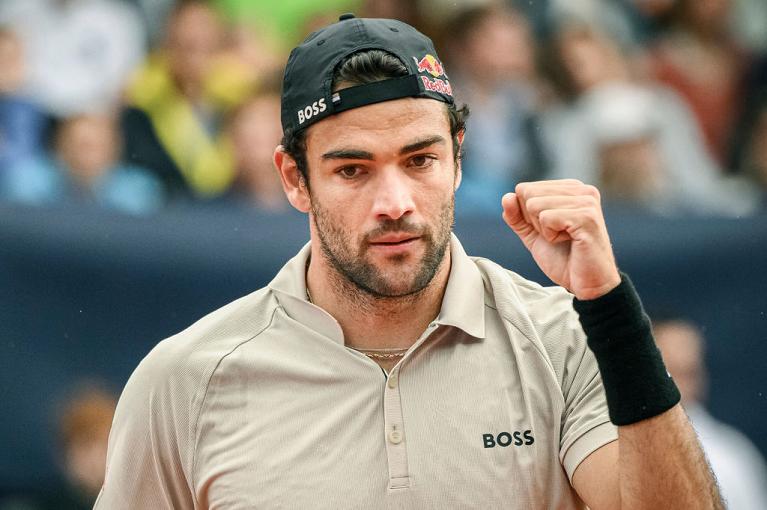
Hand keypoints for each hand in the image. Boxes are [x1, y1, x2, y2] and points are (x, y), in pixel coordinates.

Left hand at [502, 179, 620, 299]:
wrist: (587, 285)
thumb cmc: (564, 259)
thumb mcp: (533, 234)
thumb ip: (517, 216)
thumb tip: (506, 197)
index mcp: (570, 188)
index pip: (524, 189)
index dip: (528, 216)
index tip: (551, 230)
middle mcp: (581, 190)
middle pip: (528, 194)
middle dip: (534, 222)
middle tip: (558, 237)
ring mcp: (586, 201)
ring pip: (534, 205)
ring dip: (543, 230)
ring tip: (565, 239)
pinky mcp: (586, 217)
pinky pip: (546, 218)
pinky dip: (550, 236)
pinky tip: (570, 242)